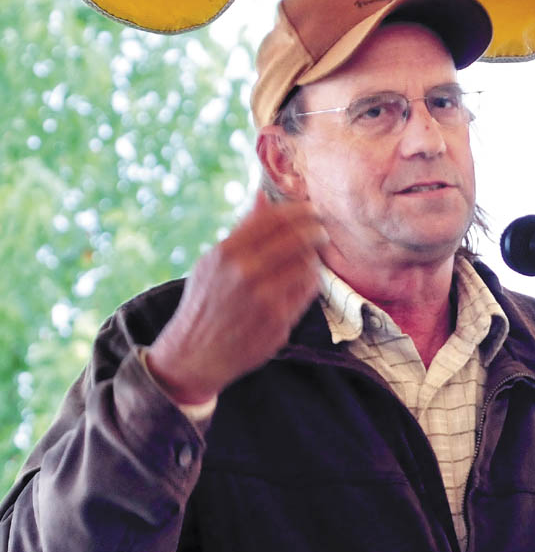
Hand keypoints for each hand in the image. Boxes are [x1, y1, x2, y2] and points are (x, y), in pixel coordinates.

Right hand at [147, 191, 327, 403]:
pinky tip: (305, 281)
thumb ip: (241, 230)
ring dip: (313, 259)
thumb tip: (263, 195)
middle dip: (315, 231)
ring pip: (307, 265)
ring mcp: (264, 299)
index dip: (299, 211)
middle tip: (321, 231)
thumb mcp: (212, 263)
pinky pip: (307, 292)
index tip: (310, 210)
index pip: (274, 219)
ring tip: (310, 258)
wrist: (195, 355)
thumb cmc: (205, 304)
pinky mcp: (279, 322)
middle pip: (297, 239)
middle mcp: (245, 273)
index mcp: (226, 253)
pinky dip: (310, 282)